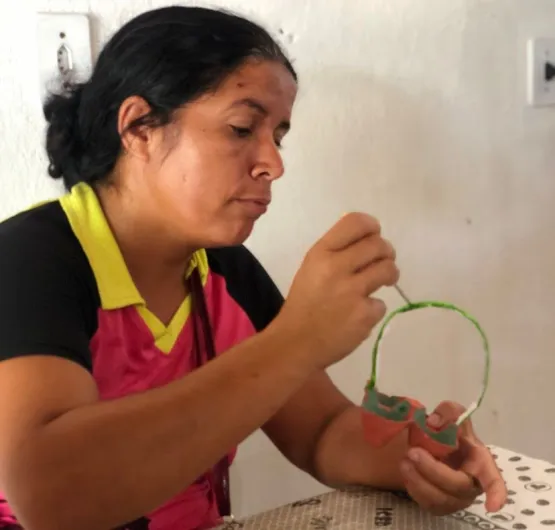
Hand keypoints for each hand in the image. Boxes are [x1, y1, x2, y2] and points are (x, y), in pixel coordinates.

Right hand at [276, 212, 398, 369]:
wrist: (295, 343)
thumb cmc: (303, 303)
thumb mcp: (311, 268)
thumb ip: (336, 250)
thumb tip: (366, 233)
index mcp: (321, 253)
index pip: (356, 222)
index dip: (372, 226)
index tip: (374, 236)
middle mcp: (336, 267)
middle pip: (378, 245)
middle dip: (386, 252)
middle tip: (382, 261)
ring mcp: (352, 291)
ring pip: (388, 269)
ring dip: (389, 275)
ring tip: (381, 282)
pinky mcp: (364, 314)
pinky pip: (381, 303)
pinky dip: (373, 309)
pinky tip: (359, 314)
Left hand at [400, 401, 506, 515]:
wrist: (429, 441)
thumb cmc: (448, 429)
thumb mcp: (451, 412)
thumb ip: (448, 411)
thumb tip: (434, 422)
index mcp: (480, 461)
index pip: (494, 480)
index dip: (496, 494)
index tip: (492, 506)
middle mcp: (471, 483)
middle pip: (457, 486)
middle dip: (434, 470)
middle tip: (412, 452)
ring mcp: (456, 497)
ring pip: (441, 499)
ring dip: (420, 481)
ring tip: (404, 461)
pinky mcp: (439, 504)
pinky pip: (427, 504)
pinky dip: (414, 488)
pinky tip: (407, 470)